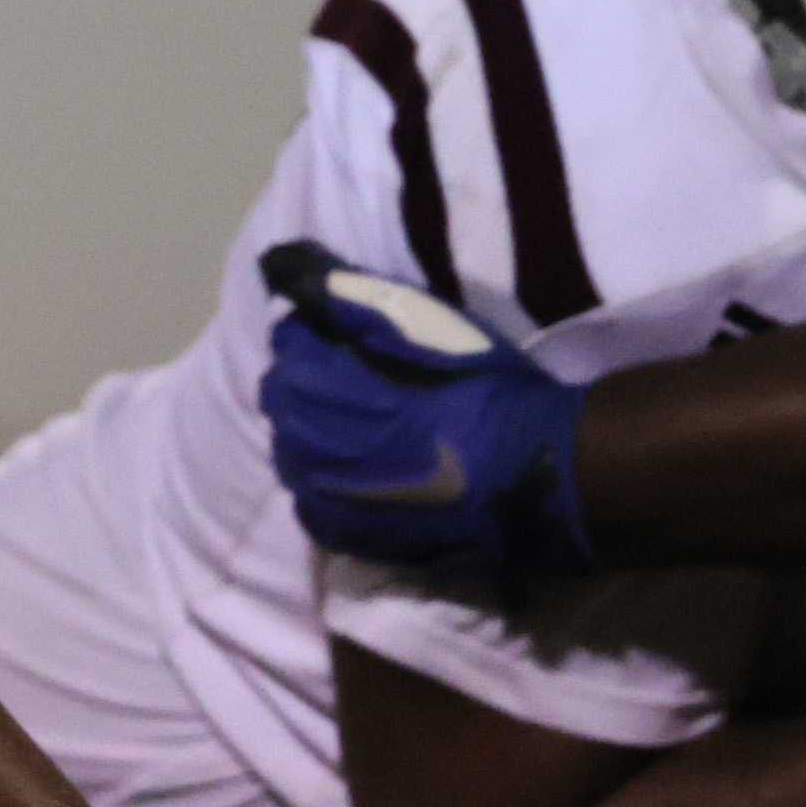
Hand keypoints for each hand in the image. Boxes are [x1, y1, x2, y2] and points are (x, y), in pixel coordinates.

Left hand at [258, 242, 591, 572]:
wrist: (525, 466)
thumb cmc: (478, 384)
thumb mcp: (419, 320)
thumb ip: (348, 298)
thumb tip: (289, 273)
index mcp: (318, 382)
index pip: (287, 345)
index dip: (316, 335)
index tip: (346, 337)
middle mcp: (305, 440)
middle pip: (280, 400)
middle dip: (305, 382)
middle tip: (353, 381)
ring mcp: (321, 493)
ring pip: (289, 453)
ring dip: (309, 435)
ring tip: (355, 429)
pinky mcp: (344, 533)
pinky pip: (309, 503)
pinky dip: (322, 485)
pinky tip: (357, 477)